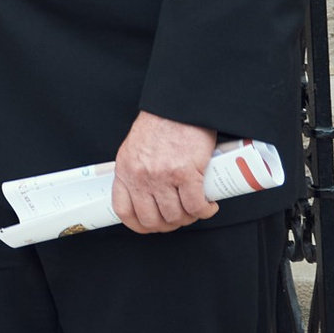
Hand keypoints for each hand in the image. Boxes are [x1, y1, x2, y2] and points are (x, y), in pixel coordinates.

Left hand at [113, 109, 217, 234]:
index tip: (151, 226)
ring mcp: (162, 176)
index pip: (124, 211)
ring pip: (176, 215)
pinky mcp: (186, 173)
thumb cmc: (162, 125)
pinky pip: (196, 206)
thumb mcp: (137, 149)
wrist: (180, 106)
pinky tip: (209, 206)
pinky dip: (205, 211)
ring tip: (196, 209)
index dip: (139, 225)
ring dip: (189, 218)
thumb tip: (147, 195)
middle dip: (169, 224)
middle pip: (152, 219)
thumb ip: (138, 171)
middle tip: (180, 217)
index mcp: (125, 170)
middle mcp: (140, 176)